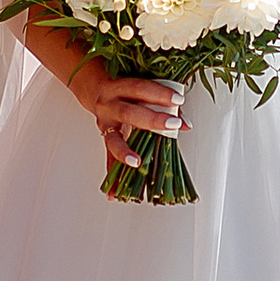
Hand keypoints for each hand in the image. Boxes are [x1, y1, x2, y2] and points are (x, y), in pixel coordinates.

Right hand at [68, 57, 184, 171]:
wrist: (94, 89)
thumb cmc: (124, 89)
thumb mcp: (140, 90)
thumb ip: (163, 104)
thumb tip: (186, 124)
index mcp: (120, 88)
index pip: (140, 88)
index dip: (159, 94)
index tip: (178, 100)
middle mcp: (109, 104)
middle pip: (129, 113)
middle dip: (152, 120)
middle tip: (172, 125)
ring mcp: (104, 123)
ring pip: (114, 139)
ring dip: (125, 152)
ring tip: (136, 163)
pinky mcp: (104, 138)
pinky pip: (108, 158)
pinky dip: (111, 176)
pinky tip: (113, 193)